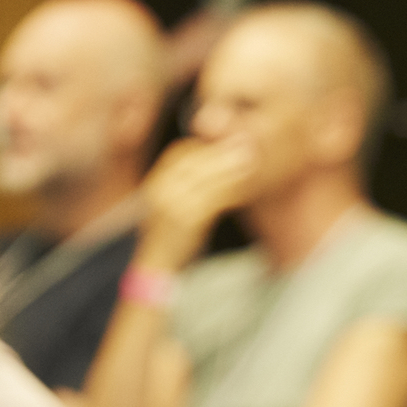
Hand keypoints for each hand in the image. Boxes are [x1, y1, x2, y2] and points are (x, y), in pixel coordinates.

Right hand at [135, 136, 257, 273]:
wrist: (156, 265)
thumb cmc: (170, 236)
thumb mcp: (173, 205)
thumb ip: (187, 184)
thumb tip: (214, 164)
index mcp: (156, 183)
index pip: (180, 153)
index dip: (206, 145)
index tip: (229, 141)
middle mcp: (160, 190)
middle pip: (194, 161)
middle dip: (221, 152)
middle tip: (247, 146)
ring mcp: (171, 205)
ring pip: (204, 178)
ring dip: (229, 168)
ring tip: (250, 163)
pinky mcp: (184, 221)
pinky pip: (210, 200)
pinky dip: (228, 192)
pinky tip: (243, 191)